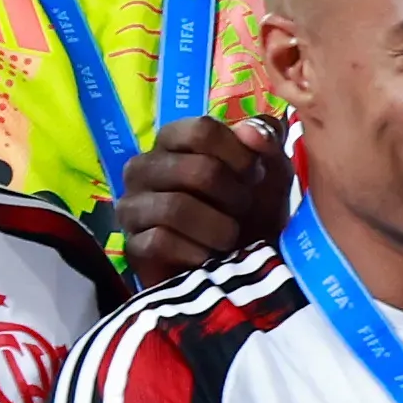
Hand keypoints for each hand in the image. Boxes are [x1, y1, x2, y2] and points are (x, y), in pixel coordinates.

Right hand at [114, 111, 292, 290]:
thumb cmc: (253, 212)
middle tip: (242, 211)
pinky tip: (206, 258)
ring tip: (228, 238)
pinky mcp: (132, 246)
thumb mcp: (270, 169)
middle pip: (197, 170)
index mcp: (172, 140)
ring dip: (218, 228)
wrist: (244, 271)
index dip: (239, 155)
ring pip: (176, 208)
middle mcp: (143, 167)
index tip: (255, 176)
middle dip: (233, 196)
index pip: (201, 130)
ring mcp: (132, 206)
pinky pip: (161, 242)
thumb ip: (266, 137)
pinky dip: (197, 253)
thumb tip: (249, 131)